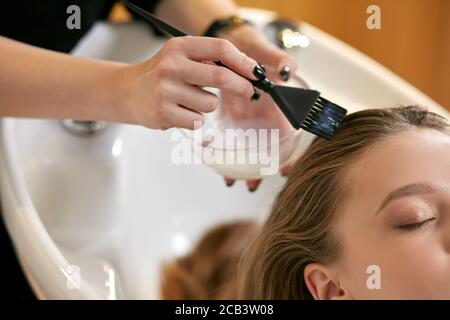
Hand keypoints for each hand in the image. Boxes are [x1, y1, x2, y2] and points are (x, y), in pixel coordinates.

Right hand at [116, 36, 257, 129]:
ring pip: (211, 103)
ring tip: (189, 100)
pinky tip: (179, 111)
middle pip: (221, 77)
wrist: (127, 91)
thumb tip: (248, 72)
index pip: (221, 49)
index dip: (244, 62)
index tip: (256, 73)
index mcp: (179, 46)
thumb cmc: (160, 75)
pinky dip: (195, 119)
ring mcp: (166, 90)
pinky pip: (198, 120)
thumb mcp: (180, 56)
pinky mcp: (163, 112)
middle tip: (250, 92)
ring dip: (208, 105)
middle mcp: (172, 65)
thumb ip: (209, 60)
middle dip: (243, 87)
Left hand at [218, 25, 298, 190]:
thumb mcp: (263, 50)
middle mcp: (262, 115)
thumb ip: (277, 59)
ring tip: (233, 182)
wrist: (226, 46)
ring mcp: (245, 119)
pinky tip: (218, 168)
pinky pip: (227, 140)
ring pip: (247, 149)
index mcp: (276, 103)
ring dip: (242, 168)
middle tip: (252, 185)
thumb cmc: (249, 47)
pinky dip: (223, 155)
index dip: (288, 152)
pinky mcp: (227, 119)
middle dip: (261, 168)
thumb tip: (288, 69)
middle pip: (267, 147)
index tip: (285, 169)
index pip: (288, 131)